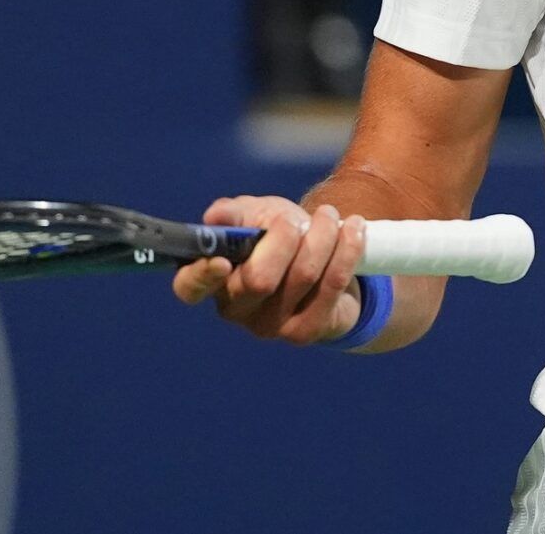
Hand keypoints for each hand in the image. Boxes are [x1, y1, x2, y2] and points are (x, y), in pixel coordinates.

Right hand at [170, 195, 369, 345]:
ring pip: (302, 275)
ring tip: (330, 217)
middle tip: (298, 219)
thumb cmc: (280, 238)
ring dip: (322, 236)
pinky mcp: (305, 332)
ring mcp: (271, 327)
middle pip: (259, 279)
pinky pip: (332, 285)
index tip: (223, 259)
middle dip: (284, 238)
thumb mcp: (256, 216)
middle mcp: (236, 309)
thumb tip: (214, 217)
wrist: (325, 266)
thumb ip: (234, 213)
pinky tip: (354, 230)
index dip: (202, 276)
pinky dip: (346, 251)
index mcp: (214, 279)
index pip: (190, 287)